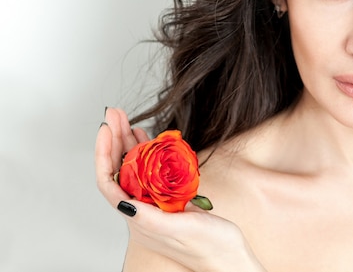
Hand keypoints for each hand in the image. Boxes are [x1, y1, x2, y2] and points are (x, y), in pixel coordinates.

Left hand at [95, 108, 265, 271]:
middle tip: (115, 113)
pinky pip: (154, 171)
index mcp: (137, 219)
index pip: (109, 181)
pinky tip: (149, 139)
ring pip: (135, 168)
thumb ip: (149, 218)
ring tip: (126, 119)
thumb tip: (122, 203)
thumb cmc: (209, 248)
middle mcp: (142, 210)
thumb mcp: (179, 230)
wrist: (230, 258)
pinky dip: (150, 152)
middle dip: (116, 139)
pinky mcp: (171, 200)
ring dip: (129, 142)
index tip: (106, 129)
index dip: (104, 154)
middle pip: (119, 170)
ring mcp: (156, 204)